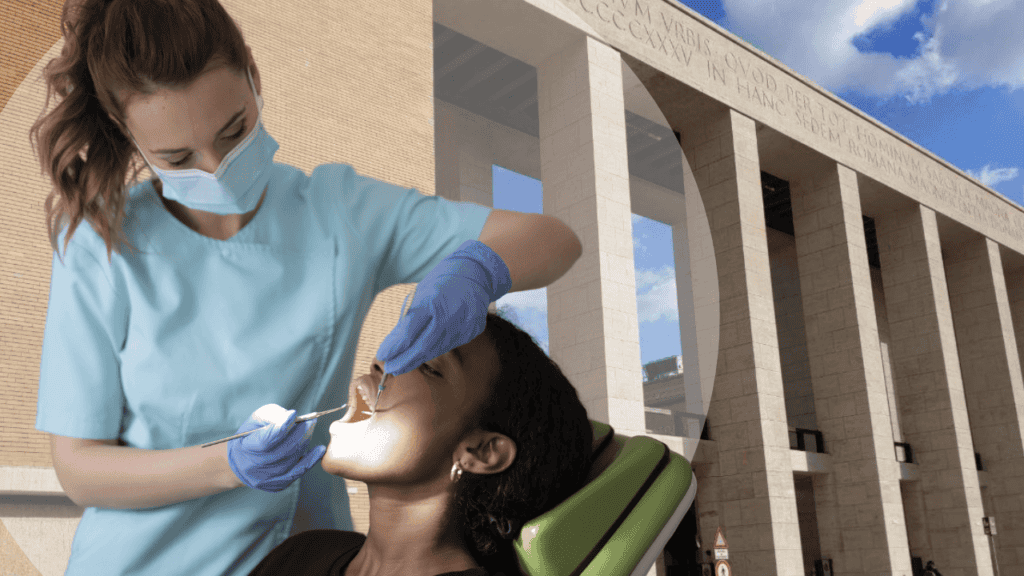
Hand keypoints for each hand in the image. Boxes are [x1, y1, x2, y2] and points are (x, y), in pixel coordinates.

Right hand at [227, 404, 325, 491]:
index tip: (293, 414)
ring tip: (310, 429)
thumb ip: (273, 416)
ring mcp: (266, 478)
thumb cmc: (252, 435)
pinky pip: (298, 472)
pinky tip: (320, 450)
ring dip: (305, 442)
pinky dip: (311, 460)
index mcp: (246, 448)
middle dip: (300, 433)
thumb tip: (292, 417)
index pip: (266, 440)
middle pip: (283, 450)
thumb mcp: (256, 420)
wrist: (242, 462)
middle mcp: (255, 466)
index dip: (281, 427)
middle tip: (310, 420)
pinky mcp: (277, 484)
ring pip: (292, 459)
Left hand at [377, 240, 511, 375]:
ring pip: (436, 349)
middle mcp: (450, 315)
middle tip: (390, 369)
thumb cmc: (444, 281)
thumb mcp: (422, 293)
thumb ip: (409, 318)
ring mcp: (464, 325)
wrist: (478, 273)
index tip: (382, 356)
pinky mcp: (472, 331)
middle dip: (404, 360)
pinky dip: (434, 349)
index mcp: (433, 301)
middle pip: (423, 347)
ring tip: (402, 364)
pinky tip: (424, 352)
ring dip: (417, 358)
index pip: (409, 331)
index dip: (394, 347)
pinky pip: (449, 344)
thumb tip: (393, 343)